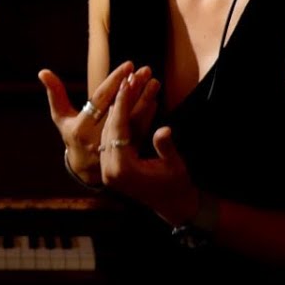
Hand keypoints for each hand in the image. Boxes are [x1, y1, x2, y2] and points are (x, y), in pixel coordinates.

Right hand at [39, 61, 159, 185]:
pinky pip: (140, 131)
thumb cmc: (72, 135)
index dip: (114, 82)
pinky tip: (154, 99)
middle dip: (133, 88)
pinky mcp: (128, 152)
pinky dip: (148, 114)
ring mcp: (114, 147)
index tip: (128, 65)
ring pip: (132, 120)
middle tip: (145, 70)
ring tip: (154, 81)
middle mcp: (98, 139)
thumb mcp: (60, 117)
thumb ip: (55, 94)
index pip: (101, 100)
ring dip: (144, 100)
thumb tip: (43, 71)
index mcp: (82, 129)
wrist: (86, 169)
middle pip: (119, 109)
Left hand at [99, 71, 198, 226]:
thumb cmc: (177, 185)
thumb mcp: (175, 166)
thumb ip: (166, 148)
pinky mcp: (110, 168)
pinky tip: (121, 104)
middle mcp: (109, 170)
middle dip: (119, 102)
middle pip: (110, 128)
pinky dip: (116, 122)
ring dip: (117, 109)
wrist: (174, 205)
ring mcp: (107, 170)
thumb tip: (164, 130)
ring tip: (125, 86)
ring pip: (107, 132)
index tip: (127, 83)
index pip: (119, 129)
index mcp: (123, 170)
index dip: (123, 104)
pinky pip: (110, 139)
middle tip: (127, 78)